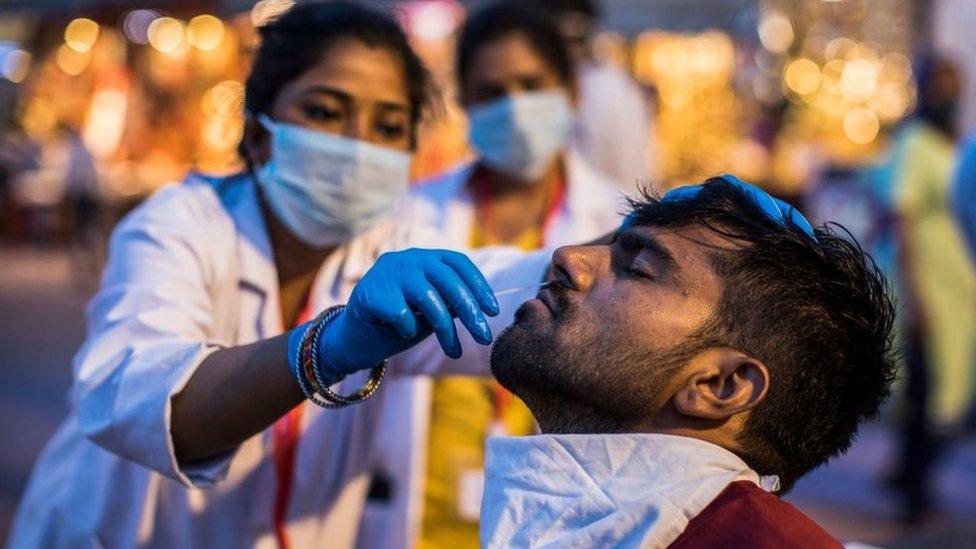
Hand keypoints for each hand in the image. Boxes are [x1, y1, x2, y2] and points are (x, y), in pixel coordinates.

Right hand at [320, 248, 499, 374]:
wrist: (353, 340)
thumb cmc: (397, 325)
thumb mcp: (431, 312)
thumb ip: (452, 303)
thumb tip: (485, 307)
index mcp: (424, 258)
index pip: (458, 263)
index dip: (479, 285)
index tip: (492, 310)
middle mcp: (407, 259)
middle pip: (447, 280)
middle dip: (469, 310)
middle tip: (484, 336)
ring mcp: (387, 273)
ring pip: (428, 298)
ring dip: (446, 328)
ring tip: (454, 350)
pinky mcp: (369, 292)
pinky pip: (402, 314)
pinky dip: (408, 328)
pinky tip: (401, 333)